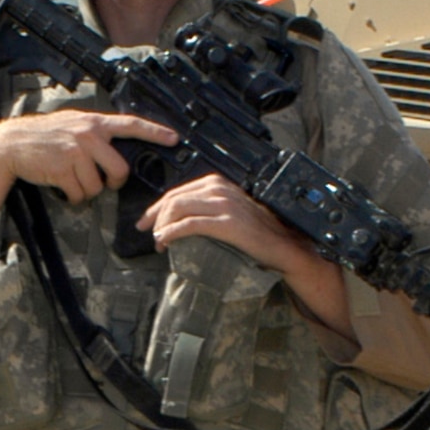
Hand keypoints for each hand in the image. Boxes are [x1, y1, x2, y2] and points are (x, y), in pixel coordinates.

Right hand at [0, 110, 177, 205]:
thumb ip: (94, 132)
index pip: (131, 125)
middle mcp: (88, 134)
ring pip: (97, 186)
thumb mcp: (71, 124)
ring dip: (86, 190)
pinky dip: (72, 197)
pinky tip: (61, 186)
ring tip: (70, 179)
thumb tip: (113, 148)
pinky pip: (79, 193)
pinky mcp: (63, 168)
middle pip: (120, 170)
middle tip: (103, 183)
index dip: (155, 132)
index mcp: (94, 122)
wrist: (11, 144)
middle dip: (113, 182)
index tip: (174, 138)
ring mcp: (76, 151)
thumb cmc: (43, 136)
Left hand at [142, 173, 355, 339]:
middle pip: (174, 199)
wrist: (282, 244)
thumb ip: (209, 208)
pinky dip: (172, 233)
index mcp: (218, 184)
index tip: (147, 221)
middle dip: (154, 216)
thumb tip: (182, 218)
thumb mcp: (231, 210)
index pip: (178, 191)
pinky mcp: (226, 224)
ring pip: (178, 210)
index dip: (158, 207)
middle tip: (146, 233)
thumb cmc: (257, 232)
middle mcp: (219, 189)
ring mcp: (223, 205)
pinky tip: (165, 241)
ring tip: (159, 242)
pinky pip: (189, 225)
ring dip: (162, 227)